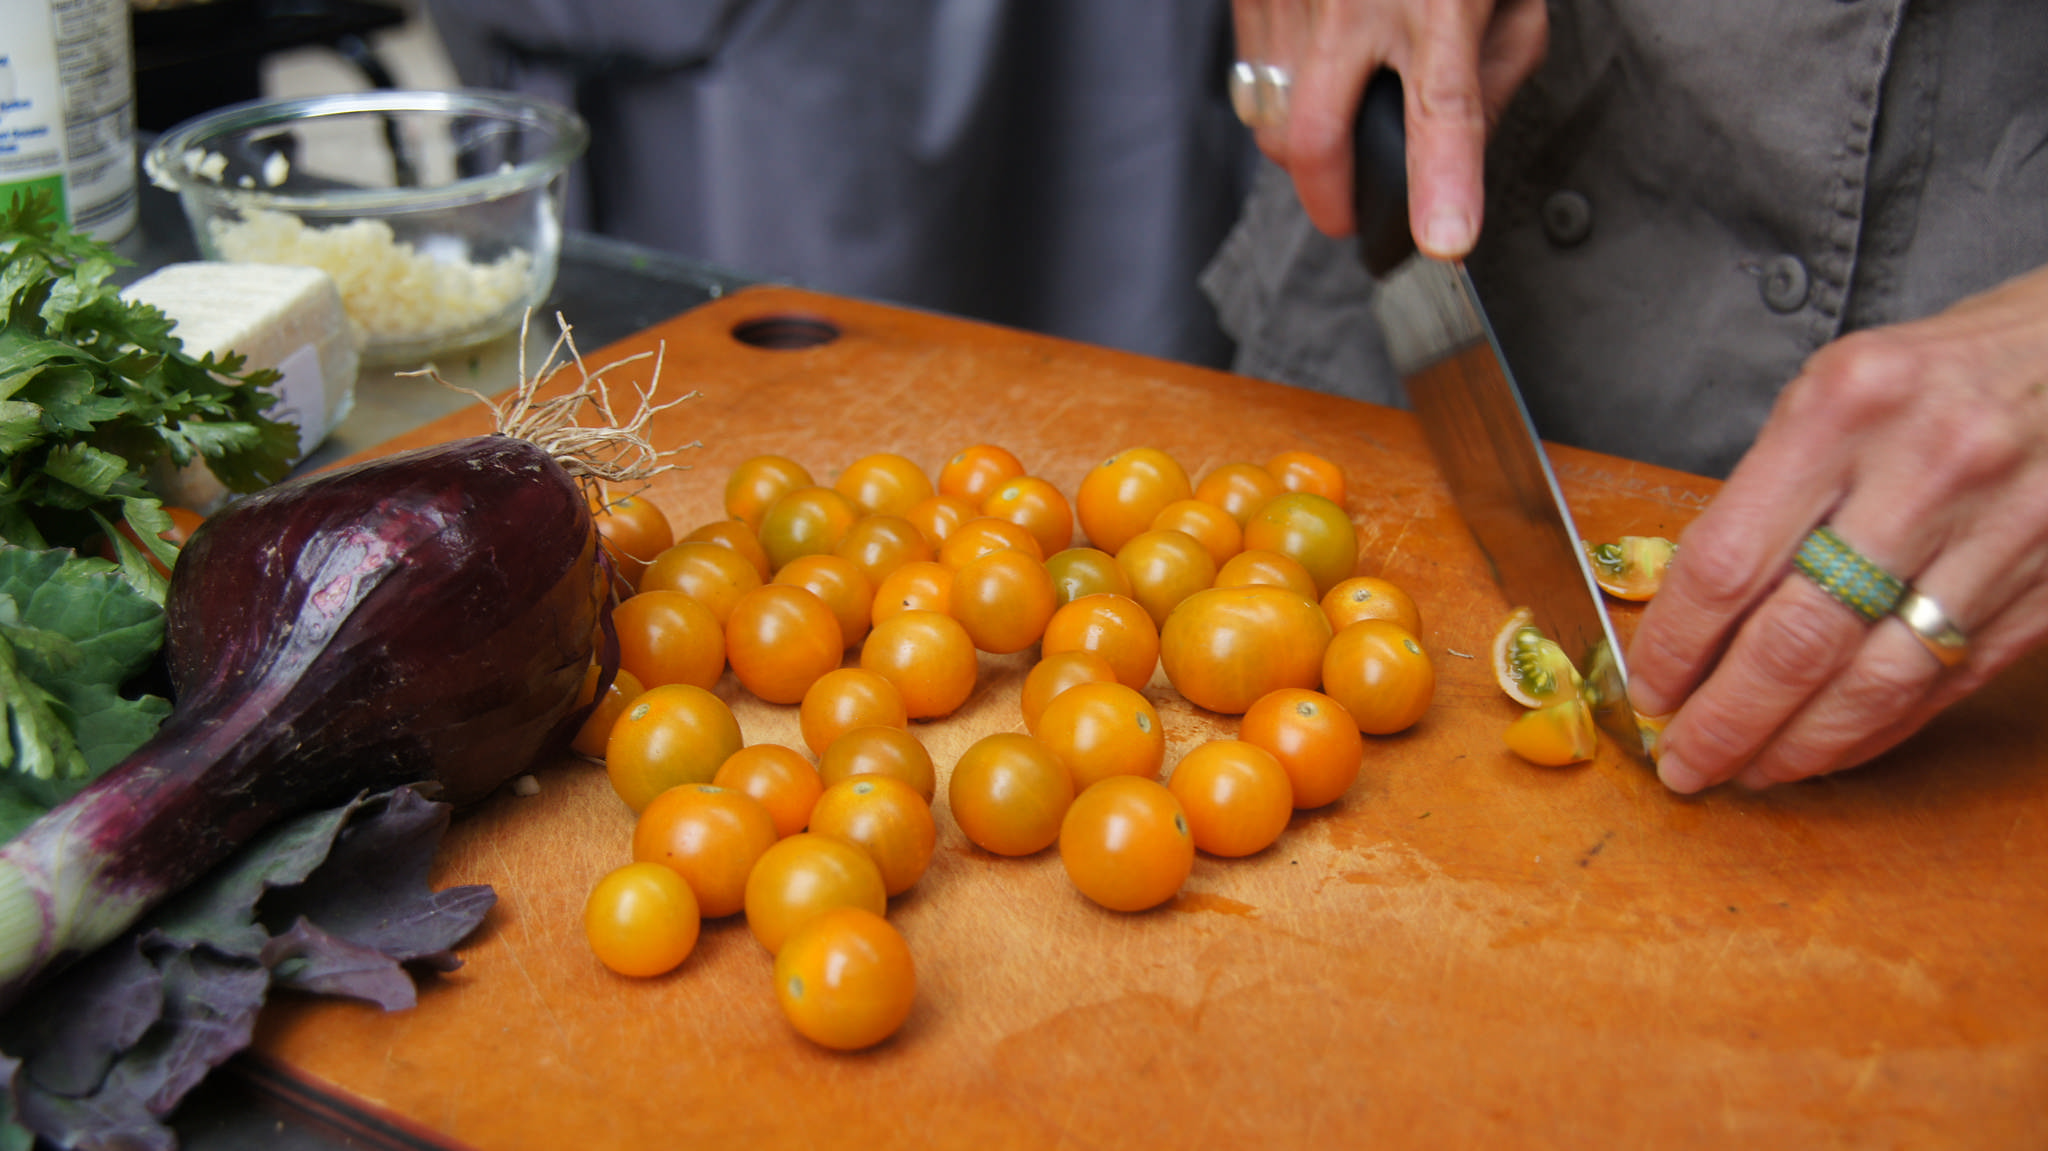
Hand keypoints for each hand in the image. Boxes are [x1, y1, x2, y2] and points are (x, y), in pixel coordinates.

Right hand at [1228, 0, 1547, 254]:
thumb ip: (1495, 75)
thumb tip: (1459, 158)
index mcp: (1440, 2)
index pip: (1443, 108)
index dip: (1442, 182)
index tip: (1443, 240)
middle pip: (1316, 138)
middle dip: (1329, 198)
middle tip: (1350, 213)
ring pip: (1275, 122)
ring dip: (1306, 143)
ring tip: (1344, 110)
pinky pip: (1253, 82)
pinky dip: (1283, 97)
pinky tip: (1318, 66)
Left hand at [1626, 264, 2047, 792]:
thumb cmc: (1948, 368)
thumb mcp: (1842, 387)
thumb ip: (1772, 489)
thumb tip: (1696, 611)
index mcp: (1847, 406)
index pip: (1727, 562)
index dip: (1674, 646)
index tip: (1647, 688)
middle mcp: (1926, 470)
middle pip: (1795, 639)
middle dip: (1725, 720)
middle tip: (1683, 761)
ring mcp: (2000, 533)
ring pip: (1874, 682)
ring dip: (1798, 746)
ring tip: (1746, 771)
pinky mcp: (2047, 590)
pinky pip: (1942, 686)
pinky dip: (1874, 731)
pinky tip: (1827, 749)